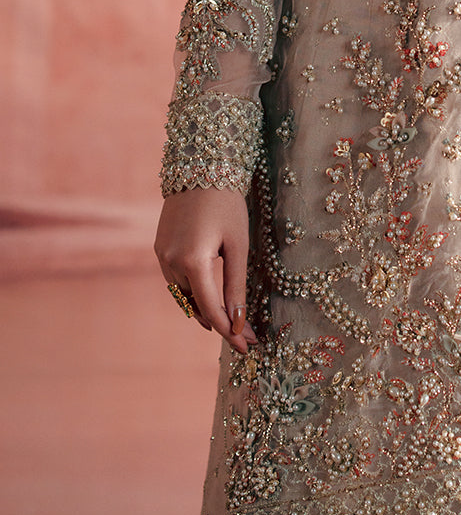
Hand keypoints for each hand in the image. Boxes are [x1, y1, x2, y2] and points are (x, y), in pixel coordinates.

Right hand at [155, 188, 257, 353]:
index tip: (247, 347)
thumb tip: (238, 321)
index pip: (212, 309)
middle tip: (245, 336)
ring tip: (230, 322)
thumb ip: (236, 285)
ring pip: (183, 296)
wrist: (200, 168)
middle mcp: (171, 262)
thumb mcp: (238, 245)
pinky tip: (208, 298)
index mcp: (193, 262)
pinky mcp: (159, 248)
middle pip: (196, 306)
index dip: (230, 331)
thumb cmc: (226, 204)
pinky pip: (175, 281)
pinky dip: (192, 293)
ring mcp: (161, 256)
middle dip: (221, 323)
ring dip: (204, 309)